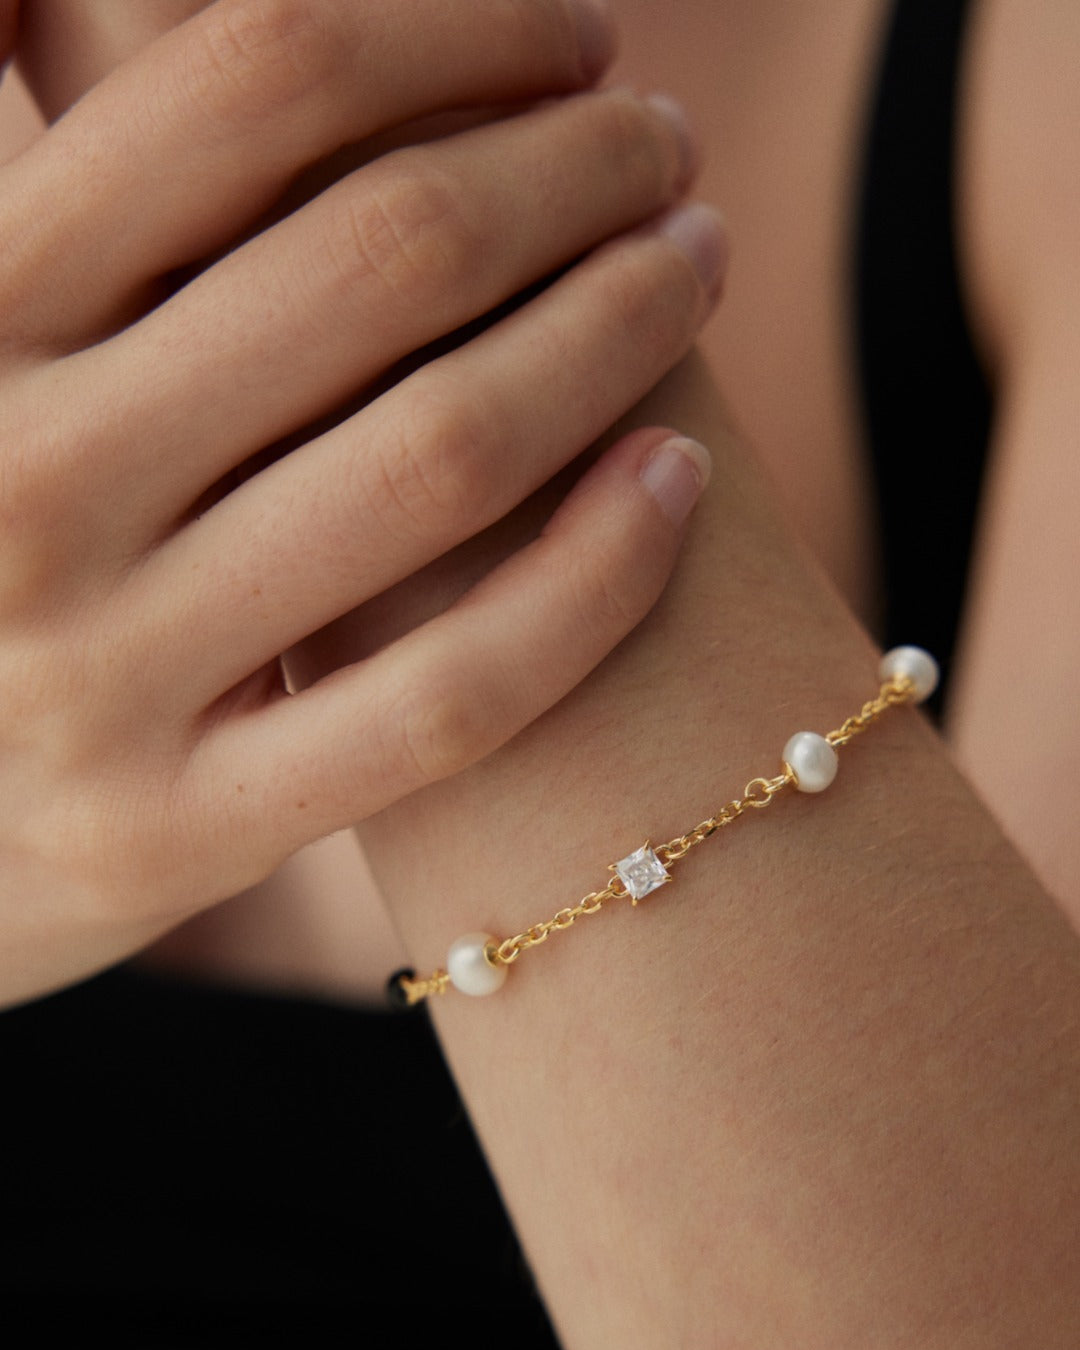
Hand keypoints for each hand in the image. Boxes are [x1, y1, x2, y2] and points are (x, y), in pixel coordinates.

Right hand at [0, 0, 725, 1004]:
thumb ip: (46, 173)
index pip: (257, 80)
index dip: (456, 25)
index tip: (567, 31)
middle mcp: (22, 481)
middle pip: (387, 253)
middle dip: (576, 162)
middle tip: (660, 142)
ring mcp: (99, 675)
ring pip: (445, 456)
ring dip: (619, 325)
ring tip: (688, 265)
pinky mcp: (176, 832)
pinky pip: (448, 699)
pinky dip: (594, 577)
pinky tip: (678, 478)